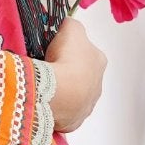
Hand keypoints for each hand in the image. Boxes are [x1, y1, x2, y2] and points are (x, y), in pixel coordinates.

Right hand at [44, 17, 106, 132]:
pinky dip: (56, 106)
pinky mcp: (75, 120)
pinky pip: (64, 111)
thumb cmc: (67, 58)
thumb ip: (70, 24)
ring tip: (44, 85)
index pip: (85, 52)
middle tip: (48, 68)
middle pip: (80, 75)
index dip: (69, 51)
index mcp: (99, 60)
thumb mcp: (71, 28)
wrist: (61, 91)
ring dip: (62, 90)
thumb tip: (66, 25)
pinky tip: (45, 100)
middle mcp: (98, 83)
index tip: (55, 51)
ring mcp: (87, 104)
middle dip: (66, 72)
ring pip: (73, 94)